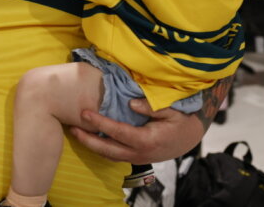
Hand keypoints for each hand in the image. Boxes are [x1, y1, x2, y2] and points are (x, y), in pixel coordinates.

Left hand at [69, 98, 202, 164]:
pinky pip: (115, 155)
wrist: (191, 138)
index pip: (117, 132)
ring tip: (76, 132)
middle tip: (72, 127)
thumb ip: (150, 107)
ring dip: (92, 145)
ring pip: (109, 155)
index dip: (100, 123)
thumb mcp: (171, 110)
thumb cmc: (181, 121)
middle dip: (88, 139)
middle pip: (107, 150)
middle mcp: (139, 153)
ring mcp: (137, 158)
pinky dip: (101, 148)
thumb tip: (130, 103)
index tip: (85, 113)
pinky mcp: (136, 158)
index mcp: (146, 140)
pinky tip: (92, 138)